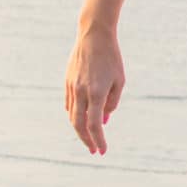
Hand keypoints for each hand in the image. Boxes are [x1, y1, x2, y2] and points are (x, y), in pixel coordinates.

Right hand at [65, 25, 124, 154]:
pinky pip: (70, 104)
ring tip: (90, 137)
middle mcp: (81, 92)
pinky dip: (74, 115)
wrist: (94, 36)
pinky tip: (81, 120)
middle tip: (94, 150)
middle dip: (86, 140)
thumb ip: (111, 103)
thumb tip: (104, 121)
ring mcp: (71, 87)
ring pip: (72, 115)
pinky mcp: (67, 82)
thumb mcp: (118, 81)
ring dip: (80, 129)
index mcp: (95, 93)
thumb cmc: (111, 58)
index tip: (102, 151)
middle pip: (78, 124)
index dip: (98, 140)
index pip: (94, 124)